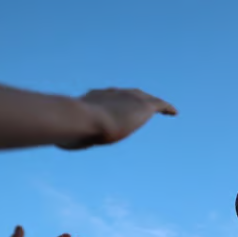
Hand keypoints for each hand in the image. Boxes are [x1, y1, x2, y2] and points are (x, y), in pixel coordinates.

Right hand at [59, 88, 176, 149]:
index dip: (108, 103)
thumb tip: (63, 142)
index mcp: (92, 98)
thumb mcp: (68, 134)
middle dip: (131, 99)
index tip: (112, 109)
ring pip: (143, 97)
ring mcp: (128, 97)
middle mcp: (111, 93)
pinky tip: (174, 113)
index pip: (103, 98)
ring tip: (160, 107)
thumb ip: (69, 137)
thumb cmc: (72, 129)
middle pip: (125, 94)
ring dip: (150, 102)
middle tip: (138, 105)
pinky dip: (166, 107)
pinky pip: (159, 104)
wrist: (85, 119)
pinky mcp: (143, 105)